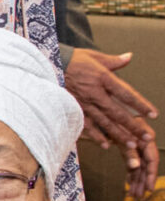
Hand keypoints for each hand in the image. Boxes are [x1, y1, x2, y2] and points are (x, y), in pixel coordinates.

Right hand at [66, 49, 158, 194]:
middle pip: (118, 113)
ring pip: (104, 122)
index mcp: (102, 78)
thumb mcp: (94, 56)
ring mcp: (83, 103)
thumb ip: (113, 60)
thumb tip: (129, 57)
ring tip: (131, 145)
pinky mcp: (73, 109)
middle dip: (133, 126)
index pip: (126, 94)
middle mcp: (94, 93)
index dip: (141, 105)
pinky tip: (105, 144)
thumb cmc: (71, 59)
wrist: (47, 65)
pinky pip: (86, 125)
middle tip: (146, 136)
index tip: (153, 114)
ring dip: (118, 134)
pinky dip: (96, 136)